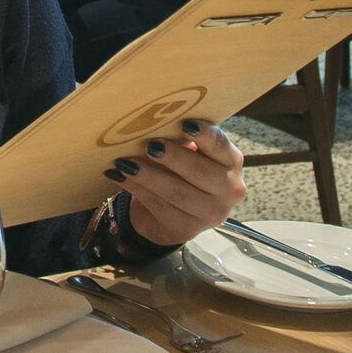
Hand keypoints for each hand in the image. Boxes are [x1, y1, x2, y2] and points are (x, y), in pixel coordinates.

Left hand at [109, 118, 244, 246]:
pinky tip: (119, 177)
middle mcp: (230, 189)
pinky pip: (159, 207)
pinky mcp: (187, 228)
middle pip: (199, 171)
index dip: (203, 134)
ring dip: (148, 176)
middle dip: (172, 157)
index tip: (184, 124)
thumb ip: (181, 139)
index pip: (220, 145)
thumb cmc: (183, 169)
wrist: (176, 210)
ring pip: (176, 192)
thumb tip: (152, 123)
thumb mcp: (189, 151)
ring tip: (125, 162)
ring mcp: (211, 213)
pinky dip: (137, 190)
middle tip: (150, 145)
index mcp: (232, 161)